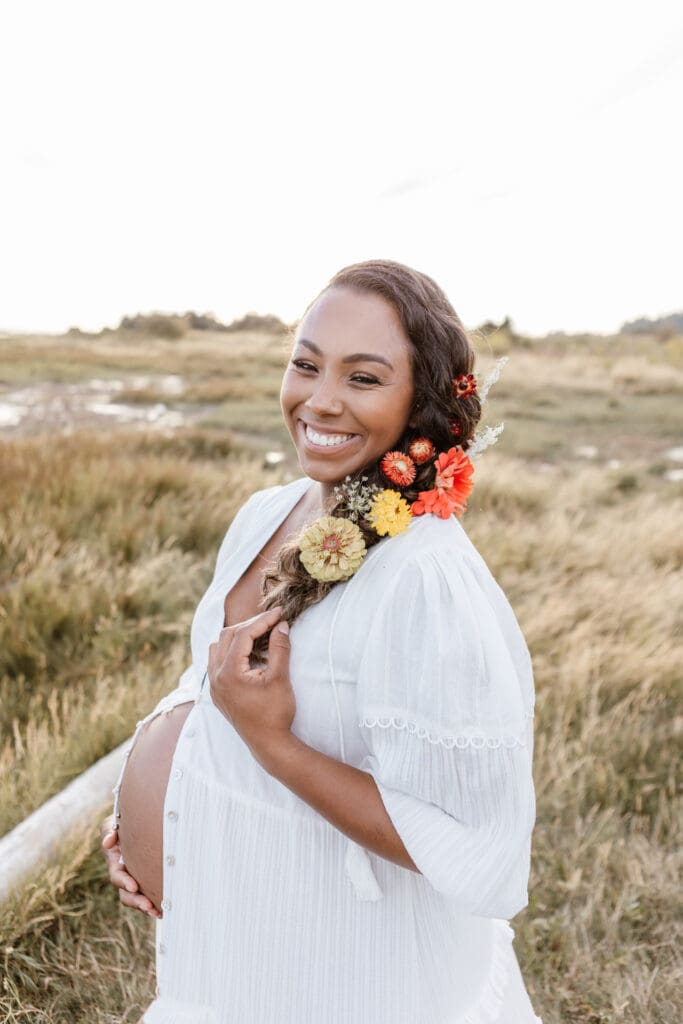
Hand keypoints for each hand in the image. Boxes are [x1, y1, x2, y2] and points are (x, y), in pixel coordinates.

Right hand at [100, 815, 161, 918]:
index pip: (117, 876)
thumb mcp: (114, 822)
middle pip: (126, 894)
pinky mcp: (147, 880)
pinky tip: (165, 910)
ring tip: (158, 912)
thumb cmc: (124, 821)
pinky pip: (149, 895)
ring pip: (137, 899)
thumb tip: (108, 843)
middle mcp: (124, 874)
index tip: (134, 886)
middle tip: (148, 905)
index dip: (124, 882)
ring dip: (146, 906)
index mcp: (115, 861)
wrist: (139, 820)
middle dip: (136, 901)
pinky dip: (156, 904)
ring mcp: (135, 878)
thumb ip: (109, 830)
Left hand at [208, 606, 295, 767]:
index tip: (279, 613)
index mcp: (229, 672)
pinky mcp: (218, 693)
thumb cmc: (276, 713)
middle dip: (249, 625)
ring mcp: (214, 686)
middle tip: (271, 621)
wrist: (269, 743)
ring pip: (217, 648)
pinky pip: (217, 662)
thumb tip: (281, 625)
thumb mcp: (280, 677)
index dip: (262, 620)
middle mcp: (216, 677)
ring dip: (236, 637)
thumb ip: (280, 648)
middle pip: (227, 636)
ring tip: (259, 637)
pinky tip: (250, 656)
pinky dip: (230, 652)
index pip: (243, 635)